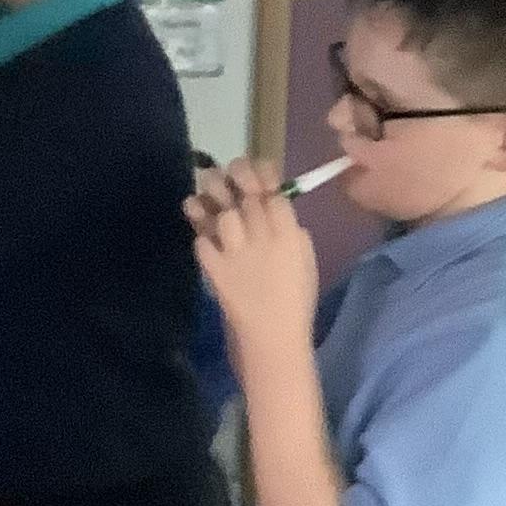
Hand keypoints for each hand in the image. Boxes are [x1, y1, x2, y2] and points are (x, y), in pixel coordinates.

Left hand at [186, 160, 319, 362]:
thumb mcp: (305, 259)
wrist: (273, 336)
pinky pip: (202, 241)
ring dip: (214, 202)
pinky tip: (200, 228)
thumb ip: (292, 230)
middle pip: (246, 196)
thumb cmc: (295, 299)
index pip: (273, 193)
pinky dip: (200, 234)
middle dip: (236, 175)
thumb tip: (275, 204)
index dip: (262, 173)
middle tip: (227, 171)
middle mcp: (263, 240)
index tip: (255, 169)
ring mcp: (237, 255)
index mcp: (290, 236)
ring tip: (206, 194)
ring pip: (223, 215)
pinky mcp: (215, 270)